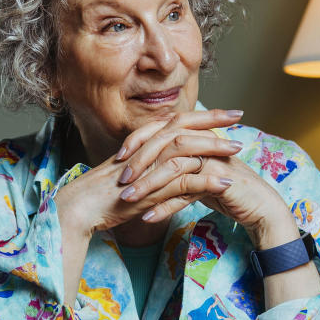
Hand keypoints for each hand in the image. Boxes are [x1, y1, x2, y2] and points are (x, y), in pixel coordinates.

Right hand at [54, 109, 245, 235]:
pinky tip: (225, 183)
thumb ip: (153, 169)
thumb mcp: (133, 177)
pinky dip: (206, 182)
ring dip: (215, 149)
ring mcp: (147, 167)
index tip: (225, 112)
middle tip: (240, 115)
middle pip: (184, 125)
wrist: (79, 208)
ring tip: (238, 150)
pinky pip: (182, 181)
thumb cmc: (102, 196)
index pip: (176, 121)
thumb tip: (175, 167)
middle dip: (214, 119)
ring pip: (186, 150)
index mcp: (143, 144)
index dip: (202, 115)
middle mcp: (145, 149)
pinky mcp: (149, 188)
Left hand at [116, 111, 298, 247]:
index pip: (161, 130)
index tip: (117, 159)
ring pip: (173, 166)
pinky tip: (148, 217)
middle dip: (139, 163)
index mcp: (197, 135)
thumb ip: (176, 165)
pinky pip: (187, 190)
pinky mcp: (220, 179)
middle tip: (119, 181)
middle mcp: (204, 141)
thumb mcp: (196, 175)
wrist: (258, 207)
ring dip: (148, 184)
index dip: (138, 141)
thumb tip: (145, 166)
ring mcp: (213, 158)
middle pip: (165, 144)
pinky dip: (166, 205)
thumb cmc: (226, 191)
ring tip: (128, 200)